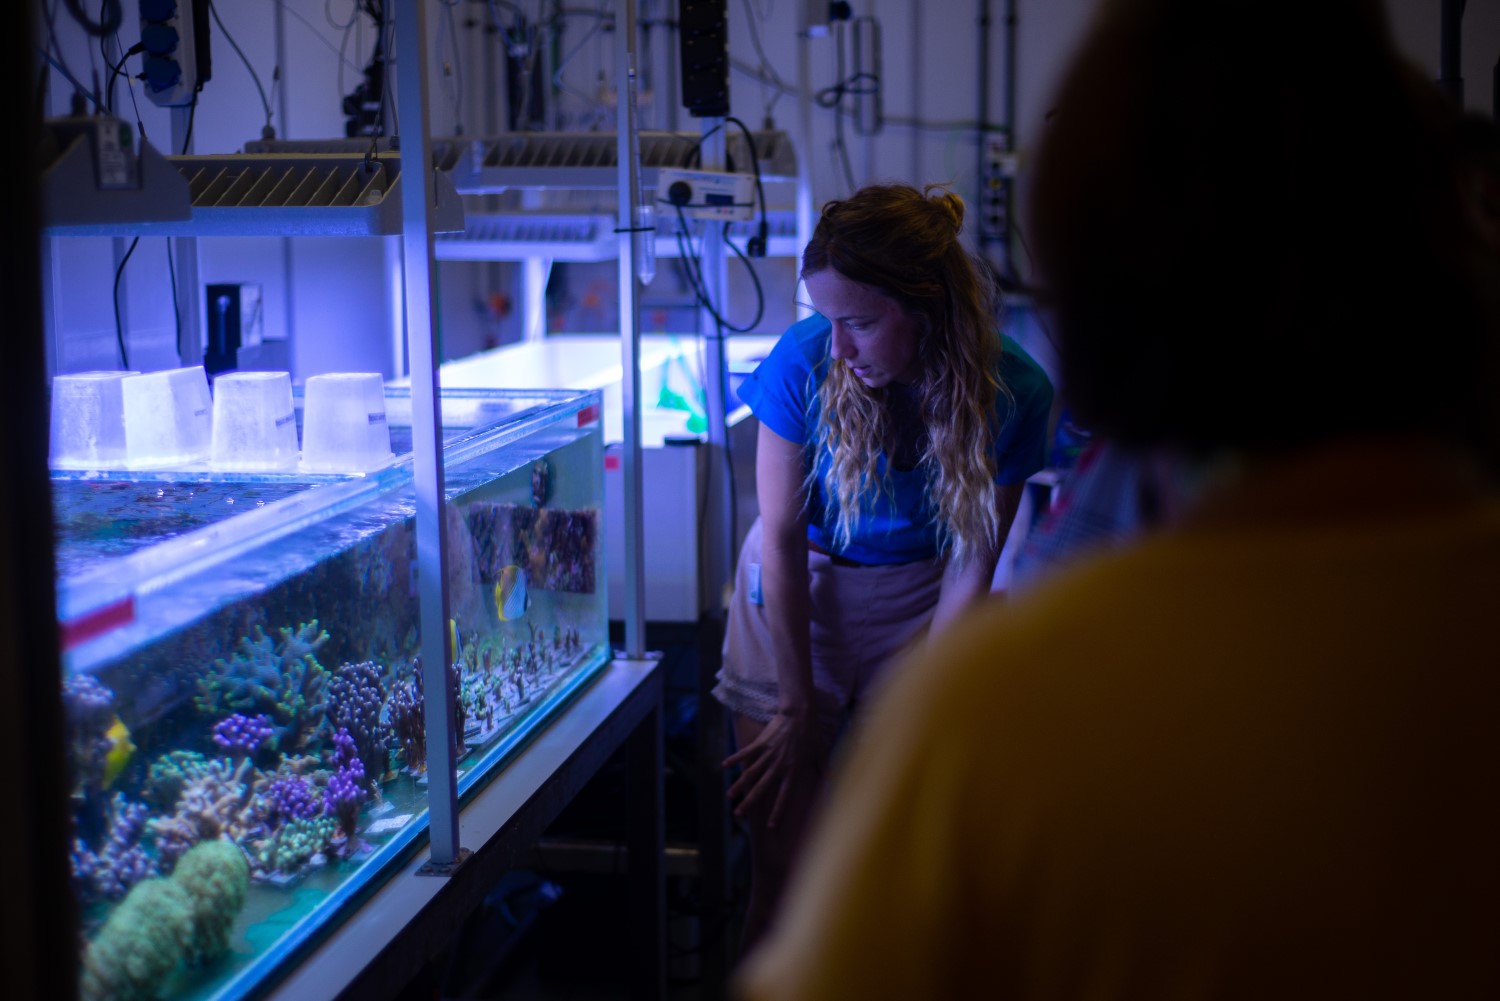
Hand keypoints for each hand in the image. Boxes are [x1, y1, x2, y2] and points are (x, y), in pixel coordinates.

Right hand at [724, 709, 827, 826]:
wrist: (800, 714)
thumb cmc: (812, 734)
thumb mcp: (821, 753)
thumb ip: (824, 769)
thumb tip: (832, 781)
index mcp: (793, 771)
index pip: (784, 796)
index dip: (777, 811)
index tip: (770, 825)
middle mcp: (778, 766)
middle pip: (761, 788)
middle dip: (749, 802)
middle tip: (738, 814)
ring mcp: (768, 754)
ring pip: (751, 773)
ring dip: (739, 785)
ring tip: (729, 796)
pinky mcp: (761, 743)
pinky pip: (746, 752)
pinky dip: (735, 758)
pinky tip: (724, 765)